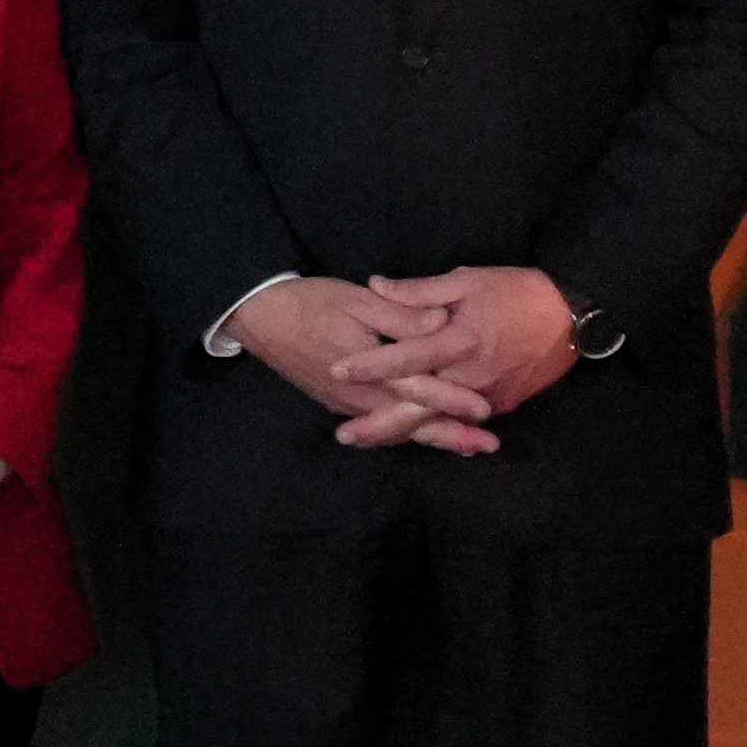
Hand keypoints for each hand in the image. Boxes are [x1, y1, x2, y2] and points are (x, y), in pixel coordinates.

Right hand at [225, 274, 534, 454]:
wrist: (260, 318)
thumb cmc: (310, 303)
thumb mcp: (357, 299)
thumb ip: (401, 314)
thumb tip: (442, 322)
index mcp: (368, 368)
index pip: (418, 389)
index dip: (452, 399)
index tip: (485, 410)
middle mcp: (359, 397)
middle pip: (412, 422)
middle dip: (451, 436)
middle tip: (487, 447)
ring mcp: (347, 405)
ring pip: (396, 429)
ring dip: (433, 438)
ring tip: (467, 446)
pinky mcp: (339, 404)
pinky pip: (379, 425)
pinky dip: (406, 432)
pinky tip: (423, 432)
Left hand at [334, 265, 585, 455]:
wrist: (573, 318)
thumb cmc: (518, 292)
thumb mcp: (468, 281)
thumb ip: (420, 290)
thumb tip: (377, 285)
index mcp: (459, 340)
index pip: (407, 357)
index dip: (371, 365)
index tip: (339, 369)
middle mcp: (470, 376)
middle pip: (418, 407)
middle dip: (380, 424)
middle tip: (344, 435)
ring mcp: (487, 396)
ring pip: (438, 420)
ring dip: (402, 431)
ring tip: (366, 437)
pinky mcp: (501, 406)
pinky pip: (461, 420)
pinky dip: (435, 427)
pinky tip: (408, 433)